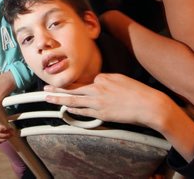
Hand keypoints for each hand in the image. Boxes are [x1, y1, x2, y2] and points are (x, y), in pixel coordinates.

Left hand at [44, 73, 162, 125]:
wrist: (148, 104)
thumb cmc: (137, 91)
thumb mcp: (120, 79)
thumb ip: (106, 80)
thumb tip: (98, 81)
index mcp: (102, 78)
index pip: (85, 81)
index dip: (77, 84)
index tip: (66, 84)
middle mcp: (97, 88)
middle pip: (73, 88)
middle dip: (57, 88)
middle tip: (45, 88)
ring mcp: (98, 102)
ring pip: (73, 100)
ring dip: (59, 99)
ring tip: (48, 98)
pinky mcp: (101, 114)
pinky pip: (83, 112)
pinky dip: (73, 110)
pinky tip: (65, 109)